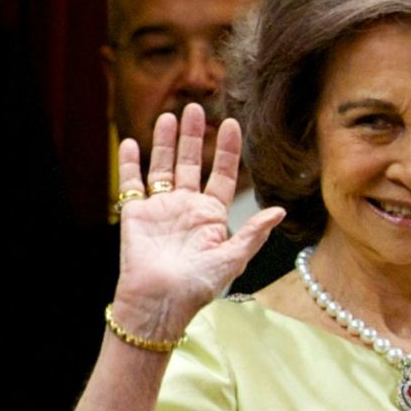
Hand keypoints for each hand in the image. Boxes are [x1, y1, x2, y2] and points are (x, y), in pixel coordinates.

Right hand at [110, 104, 283, 339]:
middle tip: (195, 106)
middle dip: (193, 135)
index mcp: (211, 216)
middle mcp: (186, 207)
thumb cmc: (197, 287)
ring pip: (162, 166)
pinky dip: (130, 163)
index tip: (231, 123)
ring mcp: (160, 208)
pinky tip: (132, 142)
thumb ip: (253, 233)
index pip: (222, 174)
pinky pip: (131, 183)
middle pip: (191, 163)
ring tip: (169, 115)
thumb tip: (280, 211)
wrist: (160, 303)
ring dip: (165, 141)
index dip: (226, 150)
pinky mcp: (135, 214)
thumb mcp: (232, 260)